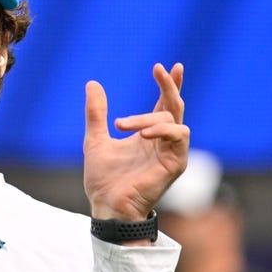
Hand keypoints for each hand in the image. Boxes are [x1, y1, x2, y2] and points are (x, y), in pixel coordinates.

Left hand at [83, 63, 188, 219]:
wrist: (107, 205)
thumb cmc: (103, 179)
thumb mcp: (96, 139)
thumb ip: (97, 113)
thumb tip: (92, 84)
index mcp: (147, 135)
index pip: (163, 105)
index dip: (168, 85)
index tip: (166, 67)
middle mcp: (162, 141)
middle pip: (174, 106)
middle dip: (169, 86)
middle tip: (159, 69)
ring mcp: (171, 151)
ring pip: (172, 119)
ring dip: (149, 117)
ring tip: (122, 125)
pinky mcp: (176, 162)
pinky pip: (179, 136)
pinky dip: (162, 130)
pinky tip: (143, 133)